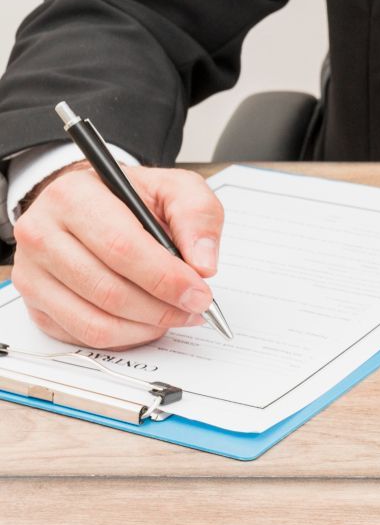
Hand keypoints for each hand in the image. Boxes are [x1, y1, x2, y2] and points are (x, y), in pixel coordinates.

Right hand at [11, 164, 223, 349]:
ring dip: (145, 327)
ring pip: (94, 321)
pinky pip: (82, 336)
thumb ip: (197, 216)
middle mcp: (41, 233)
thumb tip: (203, 264)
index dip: (165, 277)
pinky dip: (124, 336)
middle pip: (108, 290)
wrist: (95, 201)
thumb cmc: (134, 196)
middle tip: (195, 308)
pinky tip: (148, 320)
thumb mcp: (175, 188)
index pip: (121, 247)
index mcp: (74, 195)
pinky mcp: (34, 302)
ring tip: (176, 315)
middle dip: (161, 308)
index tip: (199, 292)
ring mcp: (31, 272)